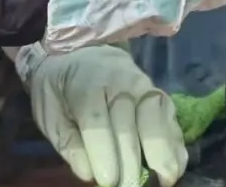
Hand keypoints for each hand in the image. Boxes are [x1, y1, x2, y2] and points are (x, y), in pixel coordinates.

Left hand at [17, 44, 186, 186]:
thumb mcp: (50, 113)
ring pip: (156, 120)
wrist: (79, 52)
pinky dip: (176, 143)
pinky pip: (170, 117)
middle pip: (129, 126)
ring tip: (164, 180)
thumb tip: (86, 172)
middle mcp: (119, 83)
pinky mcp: (158, 92)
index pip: (97, 123)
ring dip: (162, 154)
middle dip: (130, 163)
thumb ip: (67, 143)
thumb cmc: (61, 88)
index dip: (104, 154)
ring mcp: (143, 85)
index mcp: (86, 86)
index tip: (108, 182)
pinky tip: (176, 165)